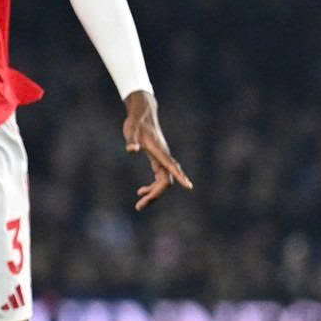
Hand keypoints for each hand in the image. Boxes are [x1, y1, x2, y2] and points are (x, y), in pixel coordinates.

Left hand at [123, 90, 191, 210]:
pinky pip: (160, 178)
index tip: (189, 186)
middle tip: (139, 206)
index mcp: (159, 152)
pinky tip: (141, 191)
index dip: (180, 177)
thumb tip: (131, 150)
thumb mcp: (131, 131)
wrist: (142, 114)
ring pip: (163, 181)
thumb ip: (131, 141)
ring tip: (140, 204)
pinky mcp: (158, 160)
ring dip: (154, 193)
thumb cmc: (136, 123)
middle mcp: (163, 157)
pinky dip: (153, 186)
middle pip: (166, 180)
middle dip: (155, 194)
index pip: (171, 167)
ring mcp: (161, 159)